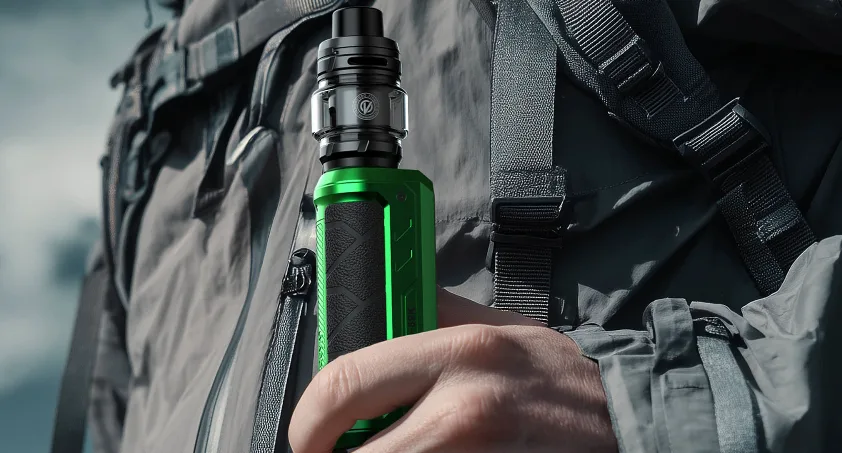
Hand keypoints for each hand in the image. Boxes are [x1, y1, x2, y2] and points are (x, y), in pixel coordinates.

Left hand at [289, 288, 616, 452]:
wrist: (627, 425)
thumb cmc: (559, 377)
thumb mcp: (499, 325)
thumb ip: (436, 312)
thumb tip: (384, 300)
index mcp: (458, 354)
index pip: (346, 382)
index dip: (308, 419)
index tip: (307, 435)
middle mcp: (462, 410)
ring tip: (396, 452)